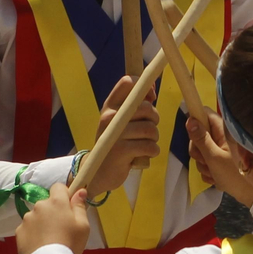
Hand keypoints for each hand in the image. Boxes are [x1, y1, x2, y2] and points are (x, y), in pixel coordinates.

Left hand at [15, 184, 90, 253]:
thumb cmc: (70, 242)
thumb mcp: (83, 225)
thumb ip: (80, 206)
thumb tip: (80, 191)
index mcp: (56, 202)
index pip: (58, 187)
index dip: (64, 194)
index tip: (69, 206)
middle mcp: (39, 206)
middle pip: (47, 203)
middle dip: (53, 211)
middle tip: (61, 227)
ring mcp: (27, 219)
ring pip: (37, 215)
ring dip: (42, 222)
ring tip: (49, 238)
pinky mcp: (18, 231)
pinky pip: (28, 227)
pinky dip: (33, 232)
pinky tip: (40, 243)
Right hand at [85, 76, 160, 194]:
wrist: (99, 171)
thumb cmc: (117, 142)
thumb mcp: (122, 120)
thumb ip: (136, 104)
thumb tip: (151, 88)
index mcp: (109, 106)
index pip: (128, 82)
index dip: (145, 86)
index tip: (150, 98)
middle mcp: (109, 117)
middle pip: (147, 108)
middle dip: (154, 120)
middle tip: (147, 130)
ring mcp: (114, 134)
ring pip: (151, 129)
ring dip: (153, 139)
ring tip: (142, 144)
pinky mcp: (120, 151)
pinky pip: (150, 146)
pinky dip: (152, 152)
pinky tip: (141, 155)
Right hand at [186, 111, 252, 205]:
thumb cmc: (236, 174)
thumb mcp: (214, 157)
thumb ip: (201, 140)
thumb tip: (190, 119)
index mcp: (225, 130)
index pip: (205, 114)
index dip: (195, 121)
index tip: (194, 136)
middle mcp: (223, 136)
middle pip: (199, 135)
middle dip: (199, 152)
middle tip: (208, 161)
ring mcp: (222, 149)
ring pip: (201, 151)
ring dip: (205, 165)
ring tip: (216, 174)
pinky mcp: (221, 160)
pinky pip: (207, 162)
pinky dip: (210, 171)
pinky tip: (218, 179)